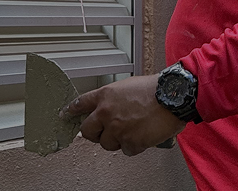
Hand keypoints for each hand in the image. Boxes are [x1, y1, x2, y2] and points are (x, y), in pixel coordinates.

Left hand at [61, 74, 185, 156]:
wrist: (172, 97)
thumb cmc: (154, 89)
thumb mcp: (127, 86)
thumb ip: (113, 99)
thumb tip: (109, 110)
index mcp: (105, 96)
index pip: (80, 104)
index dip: (70, 111)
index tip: (65, 116)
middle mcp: (107, 112)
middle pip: (87, 131)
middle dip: (94, 134)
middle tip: (104, 133)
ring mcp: (117, 129)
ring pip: (107, 144)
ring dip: (117, 140)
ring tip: (132, 130)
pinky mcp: (130, 142)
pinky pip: (126, 151)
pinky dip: (134, 146)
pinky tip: (142, 136)